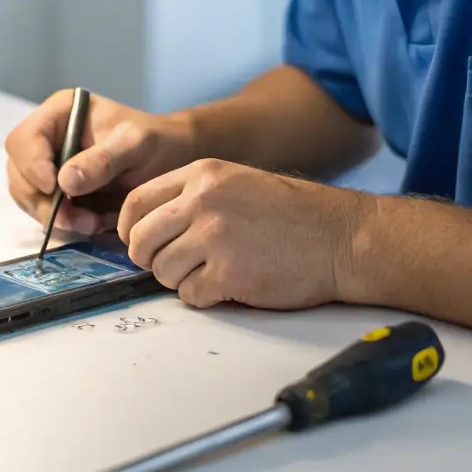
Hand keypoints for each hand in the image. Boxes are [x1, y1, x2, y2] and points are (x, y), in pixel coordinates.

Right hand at [4, 90, 195, 234]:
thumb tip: (63, 182)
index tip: (55, 189)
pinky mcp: (58, 192)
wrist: (171, 160)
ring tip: (92, 223)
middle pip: (19, 173)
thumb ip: (102, 160)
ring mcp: (49, 166)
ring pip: (28, 197)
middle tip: (78, 219)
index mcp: (60, 114)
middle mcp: (47, 138)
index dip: (32, 166)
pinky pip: (46, 212)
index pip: (24, 140)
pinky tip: (93, 223)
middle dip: (43, 201)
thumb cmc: (156, 142)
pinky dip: (65, 223)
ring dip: (55, 217)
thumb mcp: (135, 144)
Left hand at [118, 158, 361, 309]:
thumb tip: (151, 226)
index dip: (130, 229)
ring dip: (180, 279)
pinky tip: (228, 285)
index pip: (136, 202)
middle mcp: (203, 201)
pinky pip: (190, 295)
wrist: (340, 238)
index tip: (140, 243)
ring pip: (161, 271)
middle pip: (141, 240)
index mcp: (202, 174)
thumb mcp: (237, 182)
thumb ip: (193, 196)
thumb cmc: (293, 215)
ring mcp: (215, 237)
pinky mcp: (229, 273)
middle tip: (174, 265)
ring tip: (211, 273)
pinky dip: (204, 296)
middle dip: (150, 259)